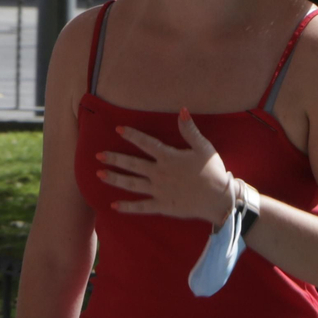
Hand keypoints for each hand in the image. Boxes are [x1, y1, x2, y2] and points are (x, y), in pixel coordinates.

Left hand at [97, 107, 233, 223]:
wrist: (219, 199)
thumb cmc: (212, 171)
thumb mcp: (204, 148)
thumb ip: (190, 130)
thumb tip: (182, 110)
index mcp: (169, 157)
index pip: (146, 144)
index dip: (132, 135)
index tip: (117, 129)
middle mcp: (159, 173)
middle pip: (133, 164)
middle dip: (114, 159)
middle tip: (98, 155)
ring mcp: (159, 191)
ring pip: (132, 184)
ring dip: (115, 179)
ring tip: (98, 175)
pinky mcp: (162, 206)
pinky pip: (141, 207)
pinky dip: (127, 207)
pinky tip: (113, 205)